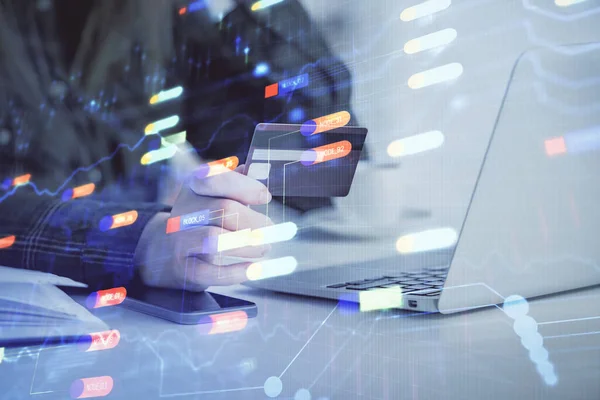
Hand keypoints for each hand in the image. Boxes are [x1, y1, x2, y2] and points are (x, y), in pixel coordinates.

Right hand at [134, 166, 272, 290]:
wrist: (164, 252)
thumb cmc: (202, 219)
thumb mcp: (214, 195)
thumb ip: (237, 182)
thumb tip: (260, 170)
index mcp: (193, 186)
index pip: (215, 178)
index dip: (245, 186)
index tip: (266, 196)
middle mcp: (183, 210)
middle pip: (223, 209)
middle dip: (254, 221)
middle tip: (272, 230)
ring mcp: (180, 240)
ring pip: (214, 238)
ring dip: (247, 244)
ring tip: (264, 248)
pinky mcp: (183, 268)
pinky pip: (211, 272)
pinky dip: (236, 271)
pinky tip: (254, 269)